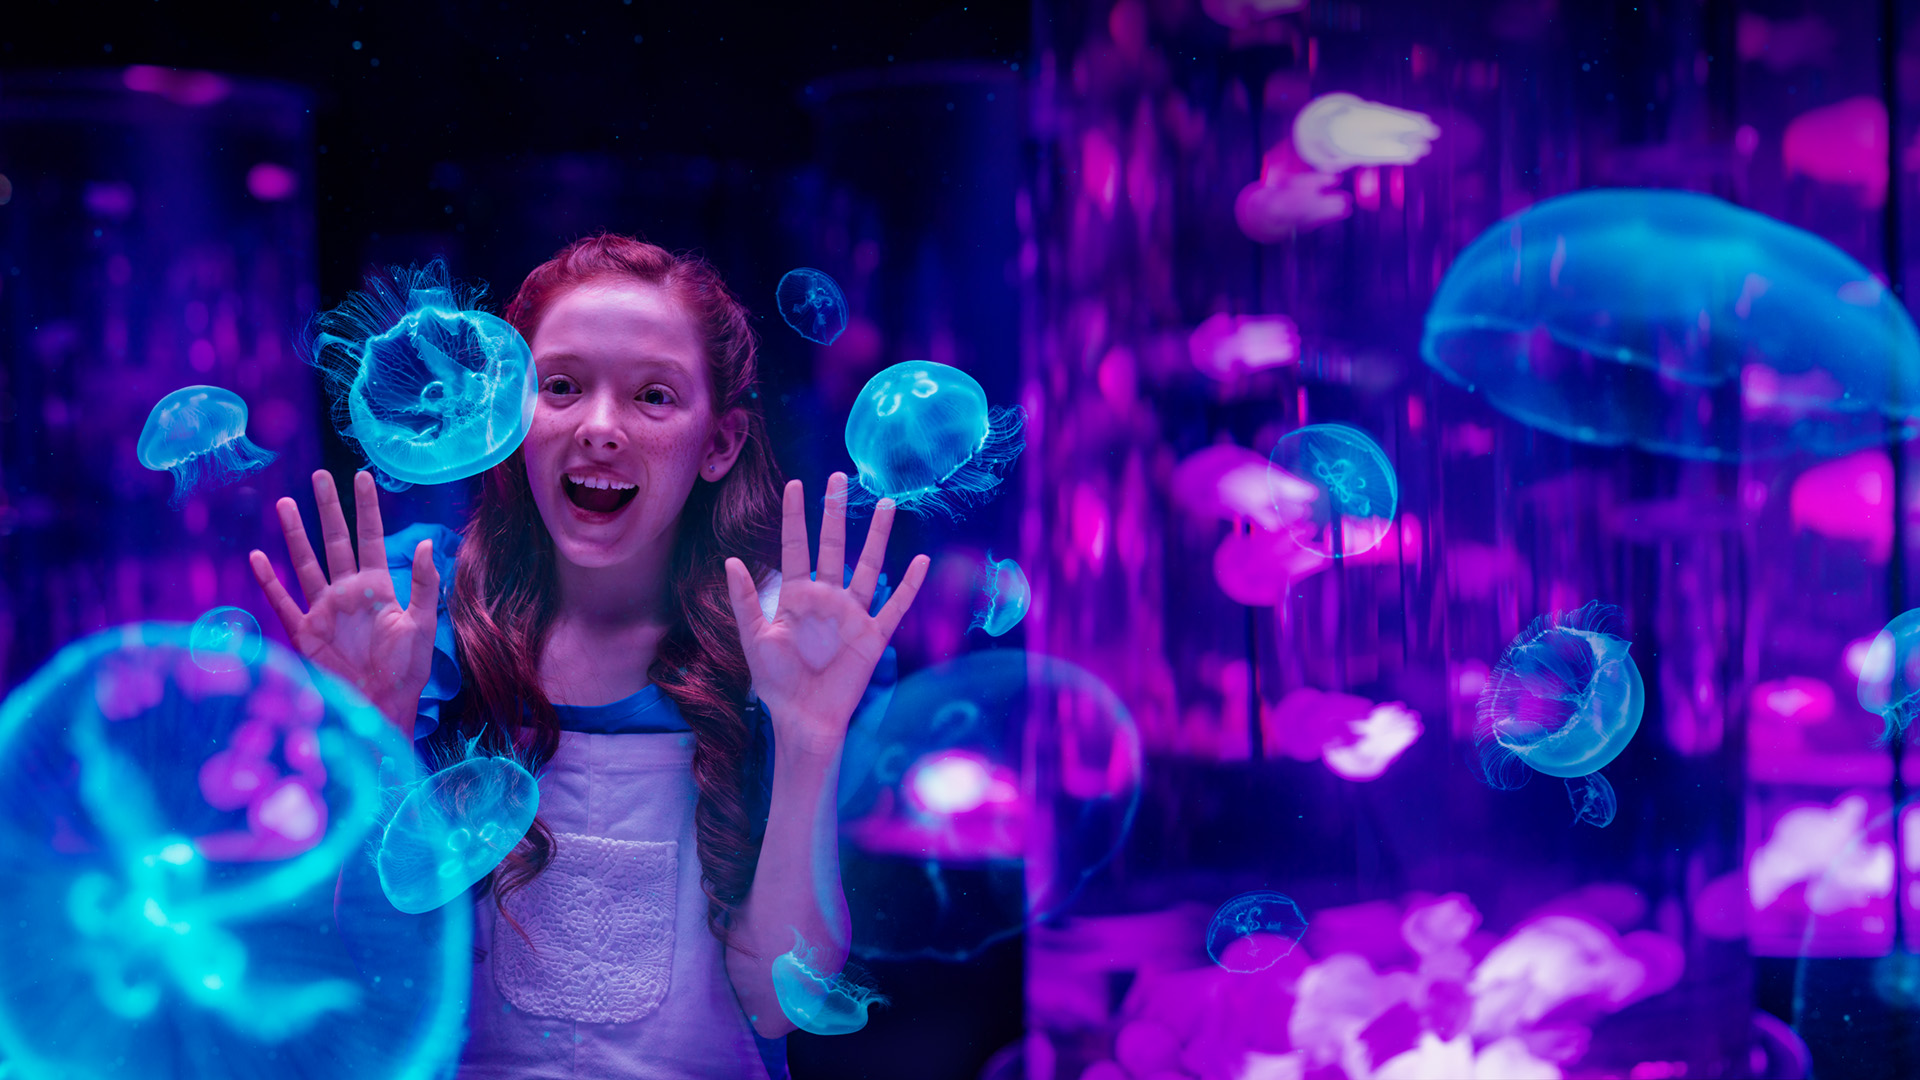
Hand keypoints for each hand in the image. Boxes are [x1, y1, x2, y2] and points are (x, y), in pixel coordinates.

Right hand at [249, 470, 439, 733]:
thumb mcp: (423, 624)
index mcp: (379, 587)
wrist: (380, 707)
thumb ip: (424, 584)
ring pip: (305, 562)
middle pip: (335, 541)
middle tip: (319, 475)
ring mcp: (323, 609)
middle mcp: (348, 592)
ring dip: (295, 533)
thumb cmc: (406, 670)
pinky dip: (269, 581)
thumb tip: (426, 542)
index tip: (362, 476)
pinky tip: (257, 557)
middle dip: (328, 509)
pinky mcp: (304, 632)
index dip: (367, 508)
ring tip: (285, 503)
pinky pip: (282, 602)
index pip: (371, 537)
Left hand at [725, 473, 928, 757]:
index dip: (795, 517)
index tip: (794, 484)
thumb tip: (731, 560)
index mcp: (797, 596)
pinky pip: (895, 606)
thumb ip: (745, 600)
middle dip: (835, 512)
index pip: (796, 547)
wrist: (804, 717)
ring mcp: (853, 615)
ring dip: (876, 536)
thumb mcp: (754, 638)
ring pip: (868, 565)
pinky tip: (921, 562)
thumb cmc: (777, 682)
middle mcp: (827, 598)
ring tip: (884, 504)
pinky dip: (909, 586)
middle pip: (834, 546)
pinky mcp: (873, 636)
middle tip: (838, 477)